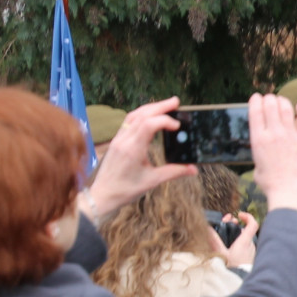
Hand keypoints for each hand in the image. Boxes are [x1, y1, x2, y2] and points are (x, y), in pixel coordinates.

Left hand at [84, 97, 195, 221]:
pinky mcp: (116, 140)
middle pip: (142, 114)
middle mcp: (124, 140)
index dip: (165, 121)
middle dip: (160, 106)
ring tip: (165, 105)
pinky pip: (128, 121)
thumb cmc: (125, 190)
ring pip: (134, 115)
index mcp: (133, 149)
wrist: (103, 195)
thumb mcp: (152, 181)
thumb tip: (193, 169)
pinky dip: (141, 114)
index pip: (148, 124)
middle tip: (176, 101)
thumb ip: (174, 172)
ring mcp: (118, 139)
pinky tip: (150, 115)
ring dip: (150, 108)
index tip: (177, 126)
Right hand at [213, 212, 258, 266]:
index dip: (248, 216)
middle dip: (236, 225)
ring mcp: (252, 251)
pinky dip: (239, 242)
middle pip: (246, 230)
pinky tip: (231, 245)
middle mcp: (251, 245)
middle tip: (227, 222)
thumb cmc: (231, 268)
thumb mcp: (221, 253)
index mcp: (245, 242)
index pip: (253, 224)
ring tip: (227, 234)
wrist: (239, 280)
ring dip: (237, 234)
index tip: (239, 215)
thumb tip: (208, 229)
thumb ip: (214, 240)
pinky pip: (246, 246)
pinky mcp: (251, 257)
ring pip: (245, 238)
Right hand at [249, 93, 296, 214]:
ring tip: (282, 101)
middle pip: (270, 105)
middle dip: (269, 99)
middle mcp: (273, 133)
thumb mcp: (256, 165)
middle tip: (270, 99)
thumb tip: (263, 149)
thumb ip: (259, 151)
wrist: (289, 191)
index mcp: (258, 139)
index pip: (255, 111)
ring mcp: (290, 135)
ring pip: (286, 108)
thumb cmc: (271, 184)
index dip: (255, 100)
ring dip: (283, 101)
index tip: (256, 97)